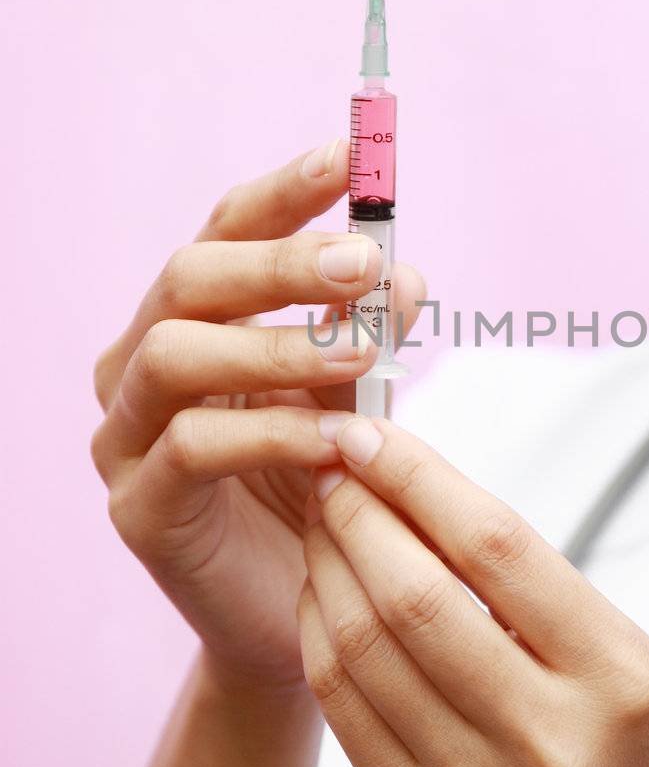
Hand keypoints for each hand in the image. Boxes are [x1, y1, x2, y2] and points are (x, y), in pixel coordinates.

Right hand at [91, 141, 424, 693]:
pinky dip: (273, 433)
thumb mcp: (356, 394)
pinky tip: (340, 442)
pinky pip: (192, 450)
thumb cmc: (327, 487)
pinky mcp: (138, 508)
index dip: (283, 191)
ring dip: (276, 343)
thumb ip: (369, 331)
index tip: (350, 155)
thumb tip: (403, 270)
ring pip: (174, 353)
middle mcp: (141, 364)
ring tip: (362, 353)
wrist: (309, 612)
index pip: (224, 232)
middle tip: (364, 263)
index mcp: (192, 319)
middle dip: (281, 262)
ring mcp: (126, 436)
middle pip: (188, 278)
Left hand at [298, 415, 648, 766]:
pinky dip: (319, 632)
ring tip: (321, 519)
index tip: (373, 431)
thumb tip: (413, 481)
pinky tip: (320, 590)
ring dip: (326, 564)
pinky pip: (342, 707)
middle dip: (356, 514)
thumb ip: (526, 581)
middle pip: (413, 596)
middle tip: (330, 465)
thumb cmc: (625, 744)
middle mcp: (545, 739)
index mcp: (613, 675)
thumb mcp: (619, 653)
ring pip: (362, 648)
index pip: (495, 547)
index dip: (419, 478)